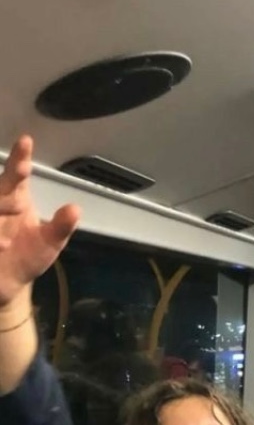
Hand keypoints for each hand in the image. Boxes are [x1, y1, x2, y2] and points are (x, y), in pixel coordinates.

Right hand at [0, 137, 78, 308]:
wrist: (6, 283)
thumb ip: (60, 227)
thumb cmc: (28, 256)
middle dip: (10, 184)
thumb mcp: (50, 243)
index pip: (16, 174)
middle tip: (21, 181)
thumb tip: (75, 209)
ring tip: (7, 240)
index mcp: (14, 197)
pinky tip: (2, 247)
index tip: (26, 141)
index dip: (20, 157)